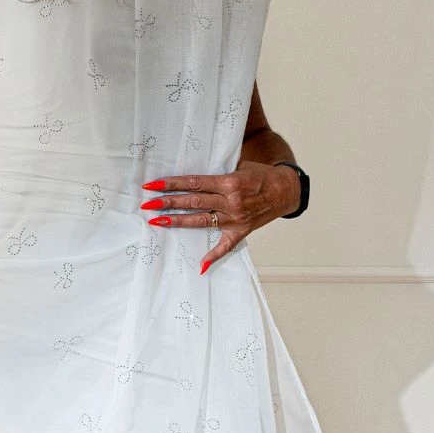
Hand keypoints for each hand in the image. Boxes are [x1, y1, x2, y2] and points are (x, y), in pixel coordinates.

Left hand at [140, 161, 301, 272]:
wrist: (285, 190)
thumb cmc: (260, 175)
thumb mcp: (241, 166)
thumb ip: (219, 171)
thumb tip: (195, 176)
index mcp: (229, 182)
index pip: (194, 183)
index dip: (172, 184)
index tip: (153, 185)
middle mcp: (230, 201)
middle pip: (193, 202)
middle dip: (168, 202)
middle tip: (147, 203)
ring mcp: (234, 218)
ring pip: (201, 220)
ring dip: (178, 221)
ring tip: (158, 221)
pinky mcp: (241, 231)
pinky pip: (225, 247)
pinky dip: (214, 257)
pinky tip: (201, 266)